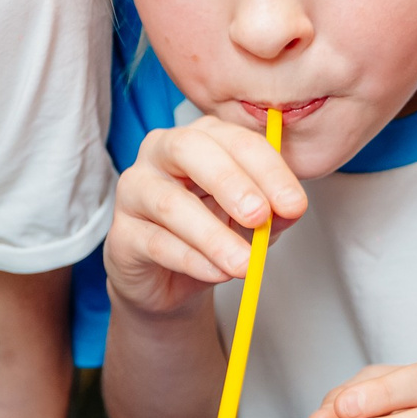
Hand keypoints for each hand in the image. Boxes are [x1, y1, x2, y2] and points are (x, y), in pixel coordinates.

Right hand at [100, 115, 306, 317]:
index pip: (236, 140)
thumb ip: (273, 211)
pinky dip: (193, 260)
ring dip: (213, 235)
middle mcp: (160, 153)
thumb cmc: (213, 232)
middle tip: (259, 215)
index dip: (269, 170)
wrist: (170, 279)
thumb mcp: (252, 220)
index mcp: (200, 138)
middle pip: (189, 149)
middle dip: (229, 182)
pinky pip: (156, 243)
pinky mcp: (121, 233)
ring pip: (170, 203)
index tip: (295, 205)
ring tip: (244, 263)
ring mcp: (134, 190)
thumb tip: (290, 209)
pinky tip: (217, 273)